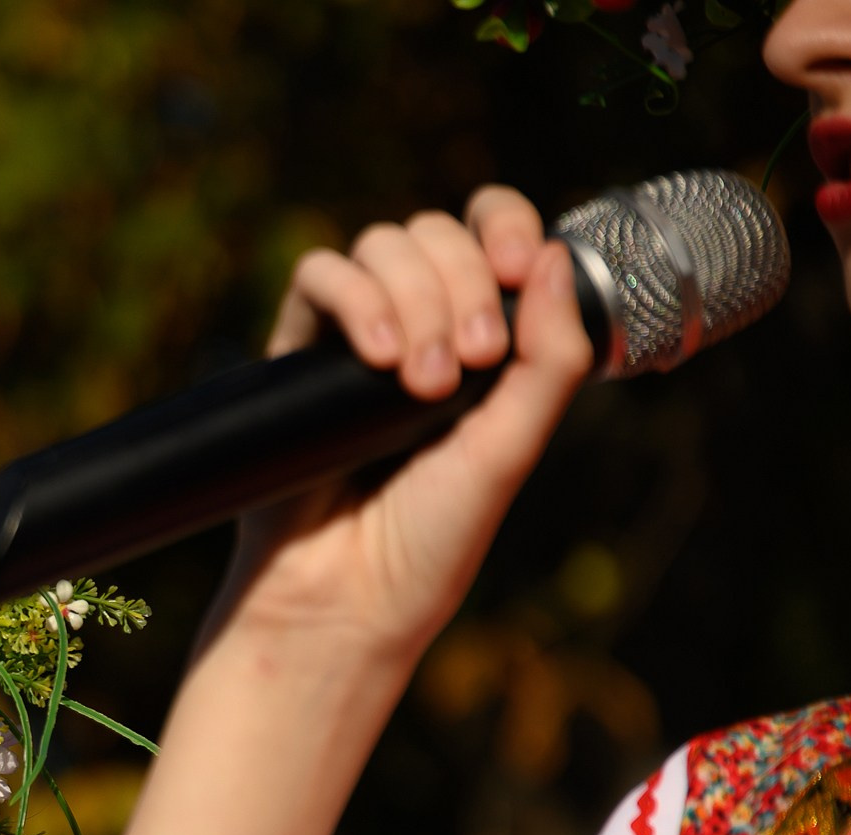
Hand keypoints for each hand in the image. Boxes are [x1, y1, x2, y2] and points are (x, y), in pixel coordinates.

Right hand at [216, 186, 592, 662]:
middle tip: (469, 367)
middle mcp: (416, 326)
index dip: (506, 223)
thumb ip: (550, 358)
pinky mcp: (294, 353)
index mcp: (479, 340)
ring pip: (382, 245)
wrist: (341, 595)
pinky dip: (354, 299)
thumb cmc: (428, 539)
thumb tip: (555, 255)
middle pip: (437, 234)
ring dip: (413, 299)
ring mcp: (352, 336)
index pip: (492, 237)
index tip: (519, 264)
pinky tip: (375, 360)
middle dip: (462, 285)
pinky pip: (317, 275)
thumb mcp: (512, 449)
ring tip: (421, 385)